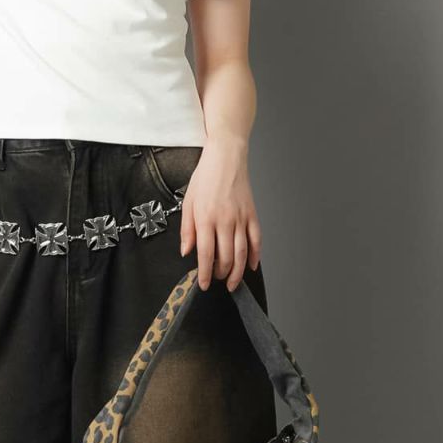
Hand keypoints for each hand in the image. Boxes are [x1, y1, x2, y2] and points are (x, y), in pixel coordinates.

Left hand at [177, 143, 262, 291]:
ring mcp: (241, 218)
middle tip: (217, 280)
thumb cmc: (205, 177)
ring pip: (242, 253)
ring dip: (238, 272)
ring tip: (233, 282)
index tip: (203, 284)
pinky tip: (250, 266)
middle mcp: (224, 220)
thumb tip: (186, 251)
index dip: (205, 273)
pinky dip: (255, 256)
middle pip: (226, 257)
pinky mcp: (252, 214)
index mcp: (206, 218)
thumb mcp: (188, 202)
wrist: (226, 158)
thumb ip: (187, 229)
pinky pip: (256, 240)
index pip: (205, 254)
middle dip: (221, 274)